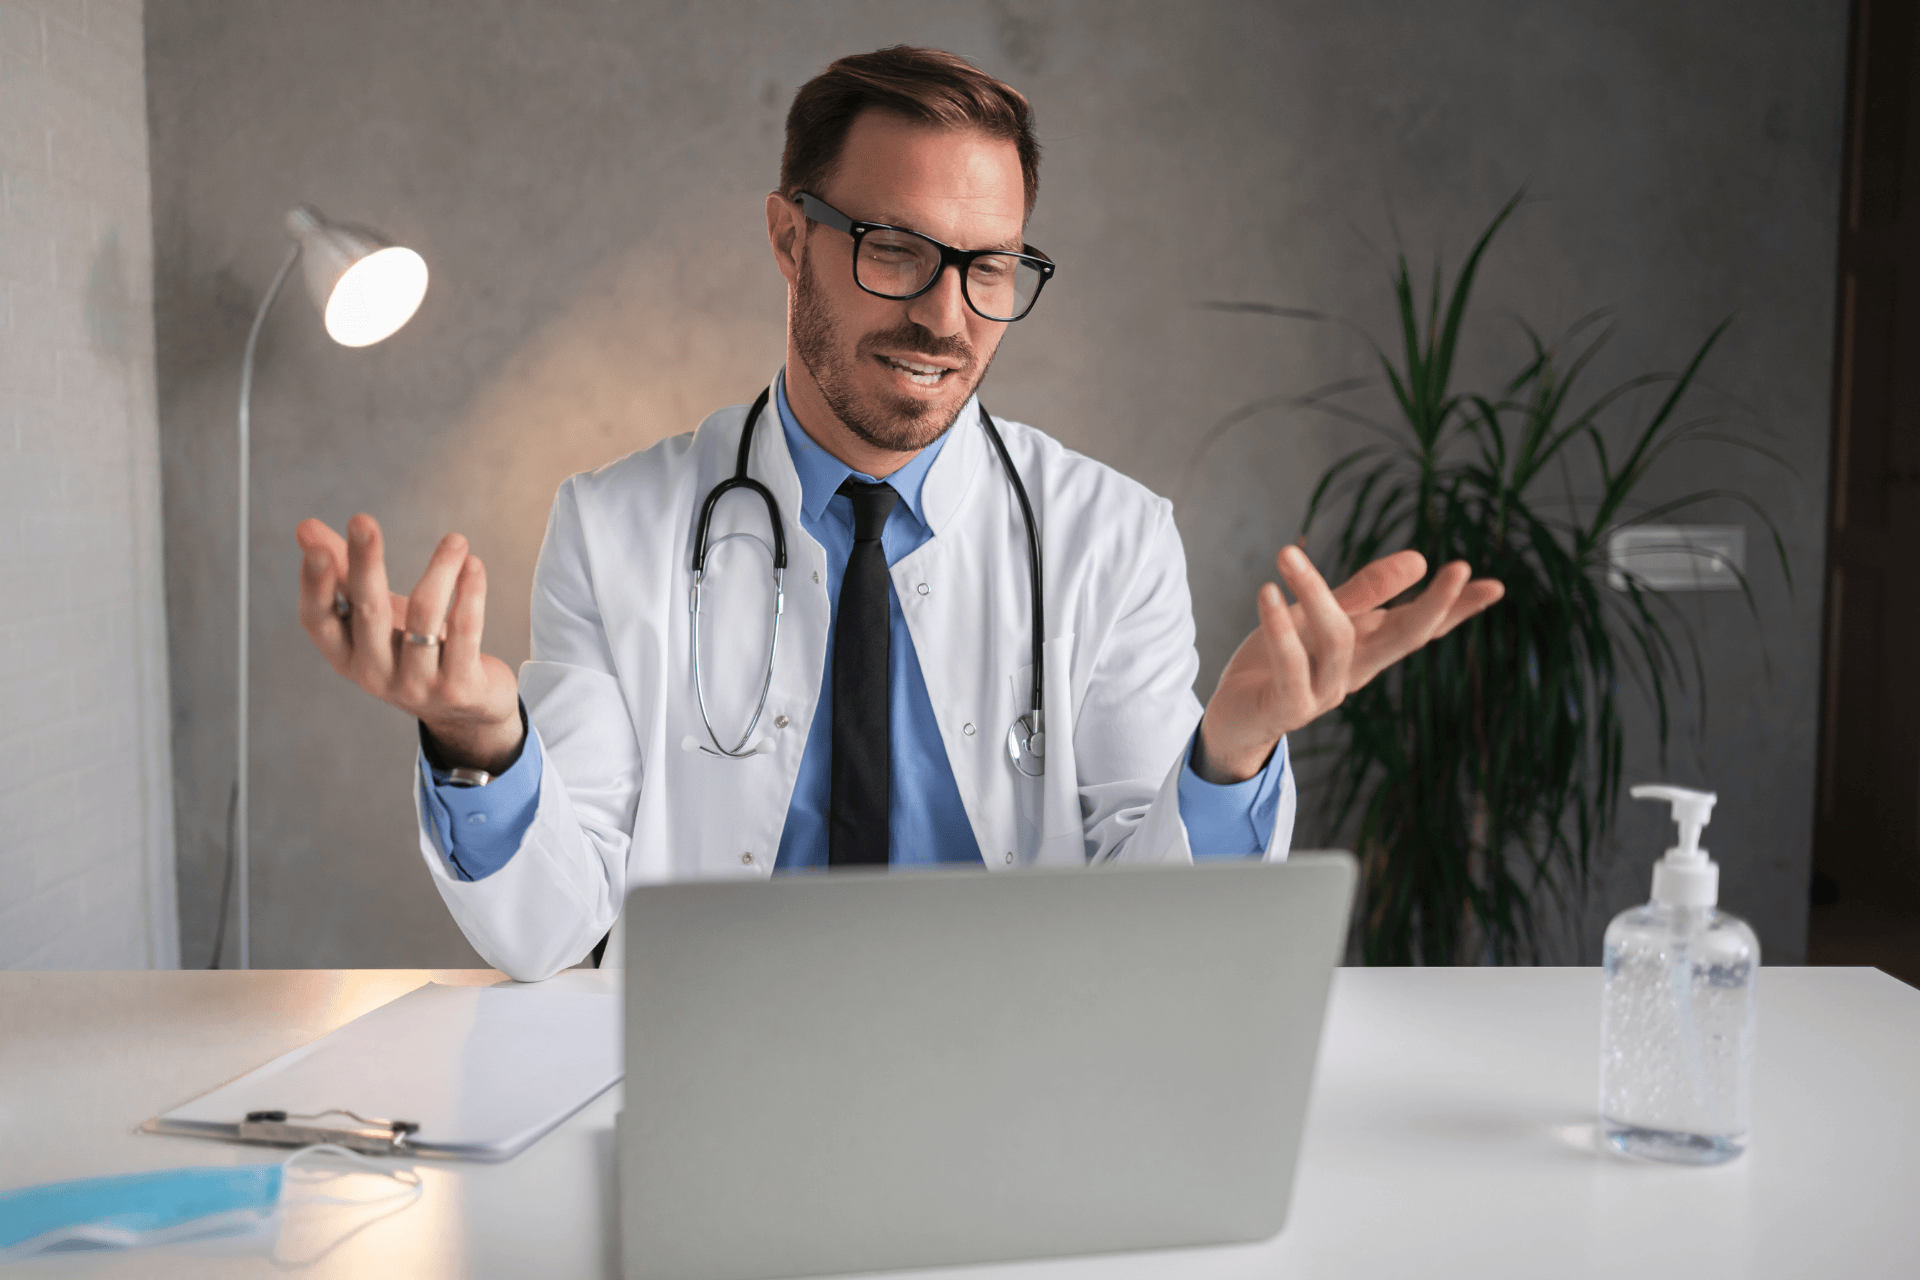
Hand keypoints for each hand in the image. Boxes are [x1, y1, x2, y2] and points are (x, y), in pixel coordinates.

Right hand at [295, 513, 522, 771]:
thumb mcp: (375, 615)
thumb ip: (344, 572)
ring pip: (424, 617)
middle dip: (363, 563)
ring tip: (456, 540)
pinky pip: (466, 631)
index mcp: (345, 655)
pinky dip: (471, 593)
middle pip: (367, 611)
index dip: (314, 584)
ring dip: (440, 570)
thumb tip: (305, 527)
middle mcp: (374, 673)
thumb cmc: (412, 651)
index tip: (316, 546)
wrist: (466, 710)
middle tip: (362, 520)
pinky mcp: (458, 686)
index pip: (318, 620)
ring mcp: (417, 684)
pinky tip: (474, 565)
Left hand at [1195, 547, 1504, 782]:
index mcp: (1367, 649)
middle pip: (1404, 639)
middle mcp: (1355, 673)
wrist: (1232, 715)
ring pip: (1338, 641)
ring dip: (1315, 594)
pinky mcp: (1288, 707)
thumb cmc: (1277, 661)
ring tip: (1287, 554)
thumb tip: (1419, 559)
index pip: (1421, 626)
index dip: (1458, 608)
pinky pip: (1290, 665)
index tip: (1495, 586)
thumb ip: (1361, 593)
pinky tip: (1266, 592)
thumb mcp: (1318, 617)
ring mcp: (1325, 694)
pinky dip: (1278, 627)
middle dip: (1434, 606)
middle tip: (1459, 568)